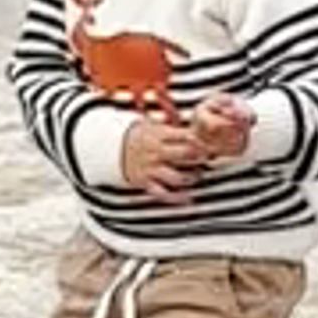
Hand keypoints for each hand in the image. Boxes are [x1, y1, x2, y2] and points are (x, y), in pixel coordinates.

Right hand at [118, 106, 245, 199]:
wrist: (112, 150)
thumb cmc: (139, 137)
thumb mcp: (151, 124)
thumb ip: (170, 123)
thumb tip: (191, 119)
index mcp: (158, 135)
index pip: (185, 136)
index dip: (199, 140)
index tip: (206, 143)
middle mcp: (156, 152)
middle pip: (185, 156)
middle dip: (198, 158)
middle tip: (204, 159)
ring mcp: (151, 168)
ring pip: (177, 177)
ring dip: (190, 178)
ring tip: (195, 176)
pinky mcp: (145, 182)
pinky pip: (162, 193)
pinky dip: (176, 198)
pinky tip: (187, 199)